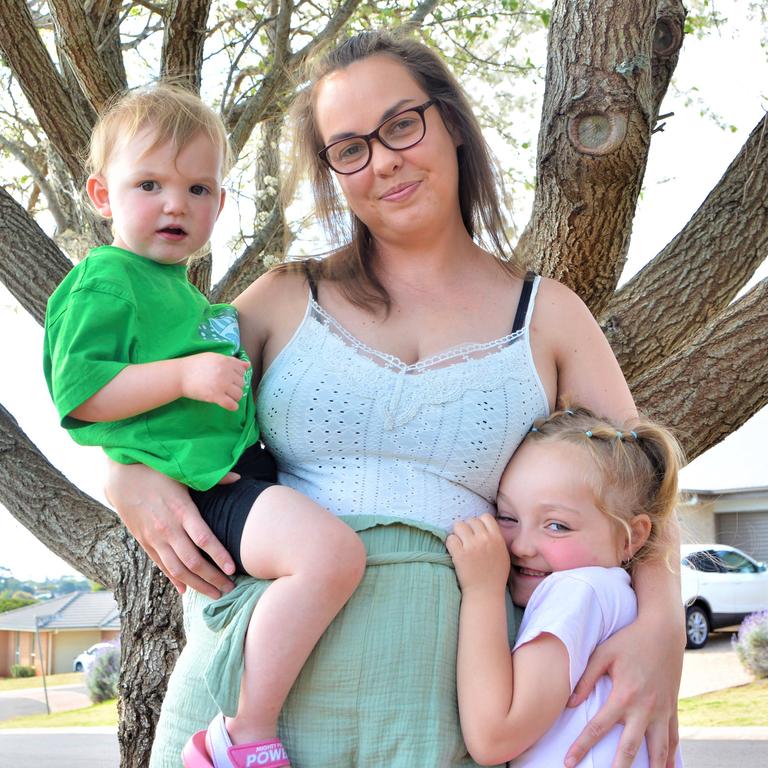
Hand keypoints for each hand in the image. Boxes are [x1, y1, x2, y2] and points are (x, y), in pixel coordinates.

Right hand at [105, 459, 235, 597]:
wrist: (121, 476)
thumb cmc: (157, 471)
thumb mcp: (183, 472)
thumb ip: (212, 478)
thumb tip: (238, 478)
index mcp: (181, 509)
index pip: (204, 538)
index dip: (219, 555)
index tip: (233, 568)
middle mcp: (167, 528)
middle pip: (192, 561)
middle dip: (212, 578)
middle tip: (230, 589)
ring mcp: (154, 538)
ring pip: (177, 569)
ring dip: (197, 585)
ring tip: (214, 594)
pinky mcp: (144, 542)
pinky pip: (161, 566)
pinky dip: (174, 580)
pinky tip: (186, 590)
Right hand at [180, 352, 249, 410]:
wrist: (179, 375)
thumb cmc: (195, 365)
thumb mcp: (213, 357)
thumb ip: (231, 361)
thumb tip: (247, 365)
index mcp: (225, 361)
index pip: (242, 371)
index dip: (238, 376)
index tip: (231, 379)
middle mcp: (226, 372)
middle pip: (242, 383)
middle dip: (236, 386)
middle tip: (226, 388)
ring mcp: (221, 385)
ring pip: (239, 394)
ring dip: (235, 397)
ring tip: (227, 396)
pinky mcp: (215, 396)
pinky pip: (231, 405)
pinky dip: (233, 406)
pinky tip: (229, 405)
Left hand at [446, 514, 509, 591]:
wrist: (485, 593)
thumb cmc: (495, 575)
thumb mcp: (503, 554)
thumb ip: (496, 539)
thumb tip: (486, 527)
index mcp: (497, 538)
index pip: (486, 517)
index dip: (479, 522)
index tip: (477, 532)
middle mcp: (485, 539)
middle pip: (470, 520)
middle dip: (467, 528)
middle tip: (466, 540)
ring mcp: (471, 546)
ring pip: (458, 526)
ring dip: (457, 533)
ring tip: (459, 544)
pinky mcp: (459, 554)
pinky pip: (450, 539)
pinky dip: (450, 543)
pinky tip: (454, 551)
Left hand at [564, 614, 684, 767]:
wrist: (663, 631)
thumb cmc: (629, 640)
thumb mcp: (603, 654)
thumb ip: (585, 679)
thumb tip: (568, 703)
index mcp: (623, 695)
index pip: (598, 728)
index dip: (581, 747)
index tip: (569, 762)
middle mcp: (644, 708)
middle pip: (630, 748)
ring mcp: (662, 710)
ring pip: (658, 750)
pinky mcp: (672, 708)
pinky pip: (673, 738)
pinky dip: (671, 756)